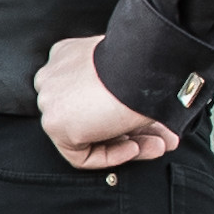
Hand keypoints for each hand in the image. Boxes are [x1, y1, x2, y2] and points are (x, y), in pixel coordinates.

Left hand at [35, 34, 182, 170]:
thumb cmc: (142, 62)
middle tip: (162, 136)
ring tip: (160, 144)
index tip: (150, 118)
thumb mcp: (131, 70)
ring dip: (132, 142)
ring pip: (90, 134)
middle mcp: (54, 77)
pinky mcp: (55, 123)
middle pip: (94, 115)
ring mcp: (51, 101)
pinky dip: (111, 156)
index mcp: (70, 57)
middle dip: (133, 130)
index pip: (93, 94)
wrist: (139, 66)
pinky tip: (135, 147)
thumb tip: (135, 110)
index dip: (124, 110)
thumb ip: (122, 90)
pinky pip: (81, 154)